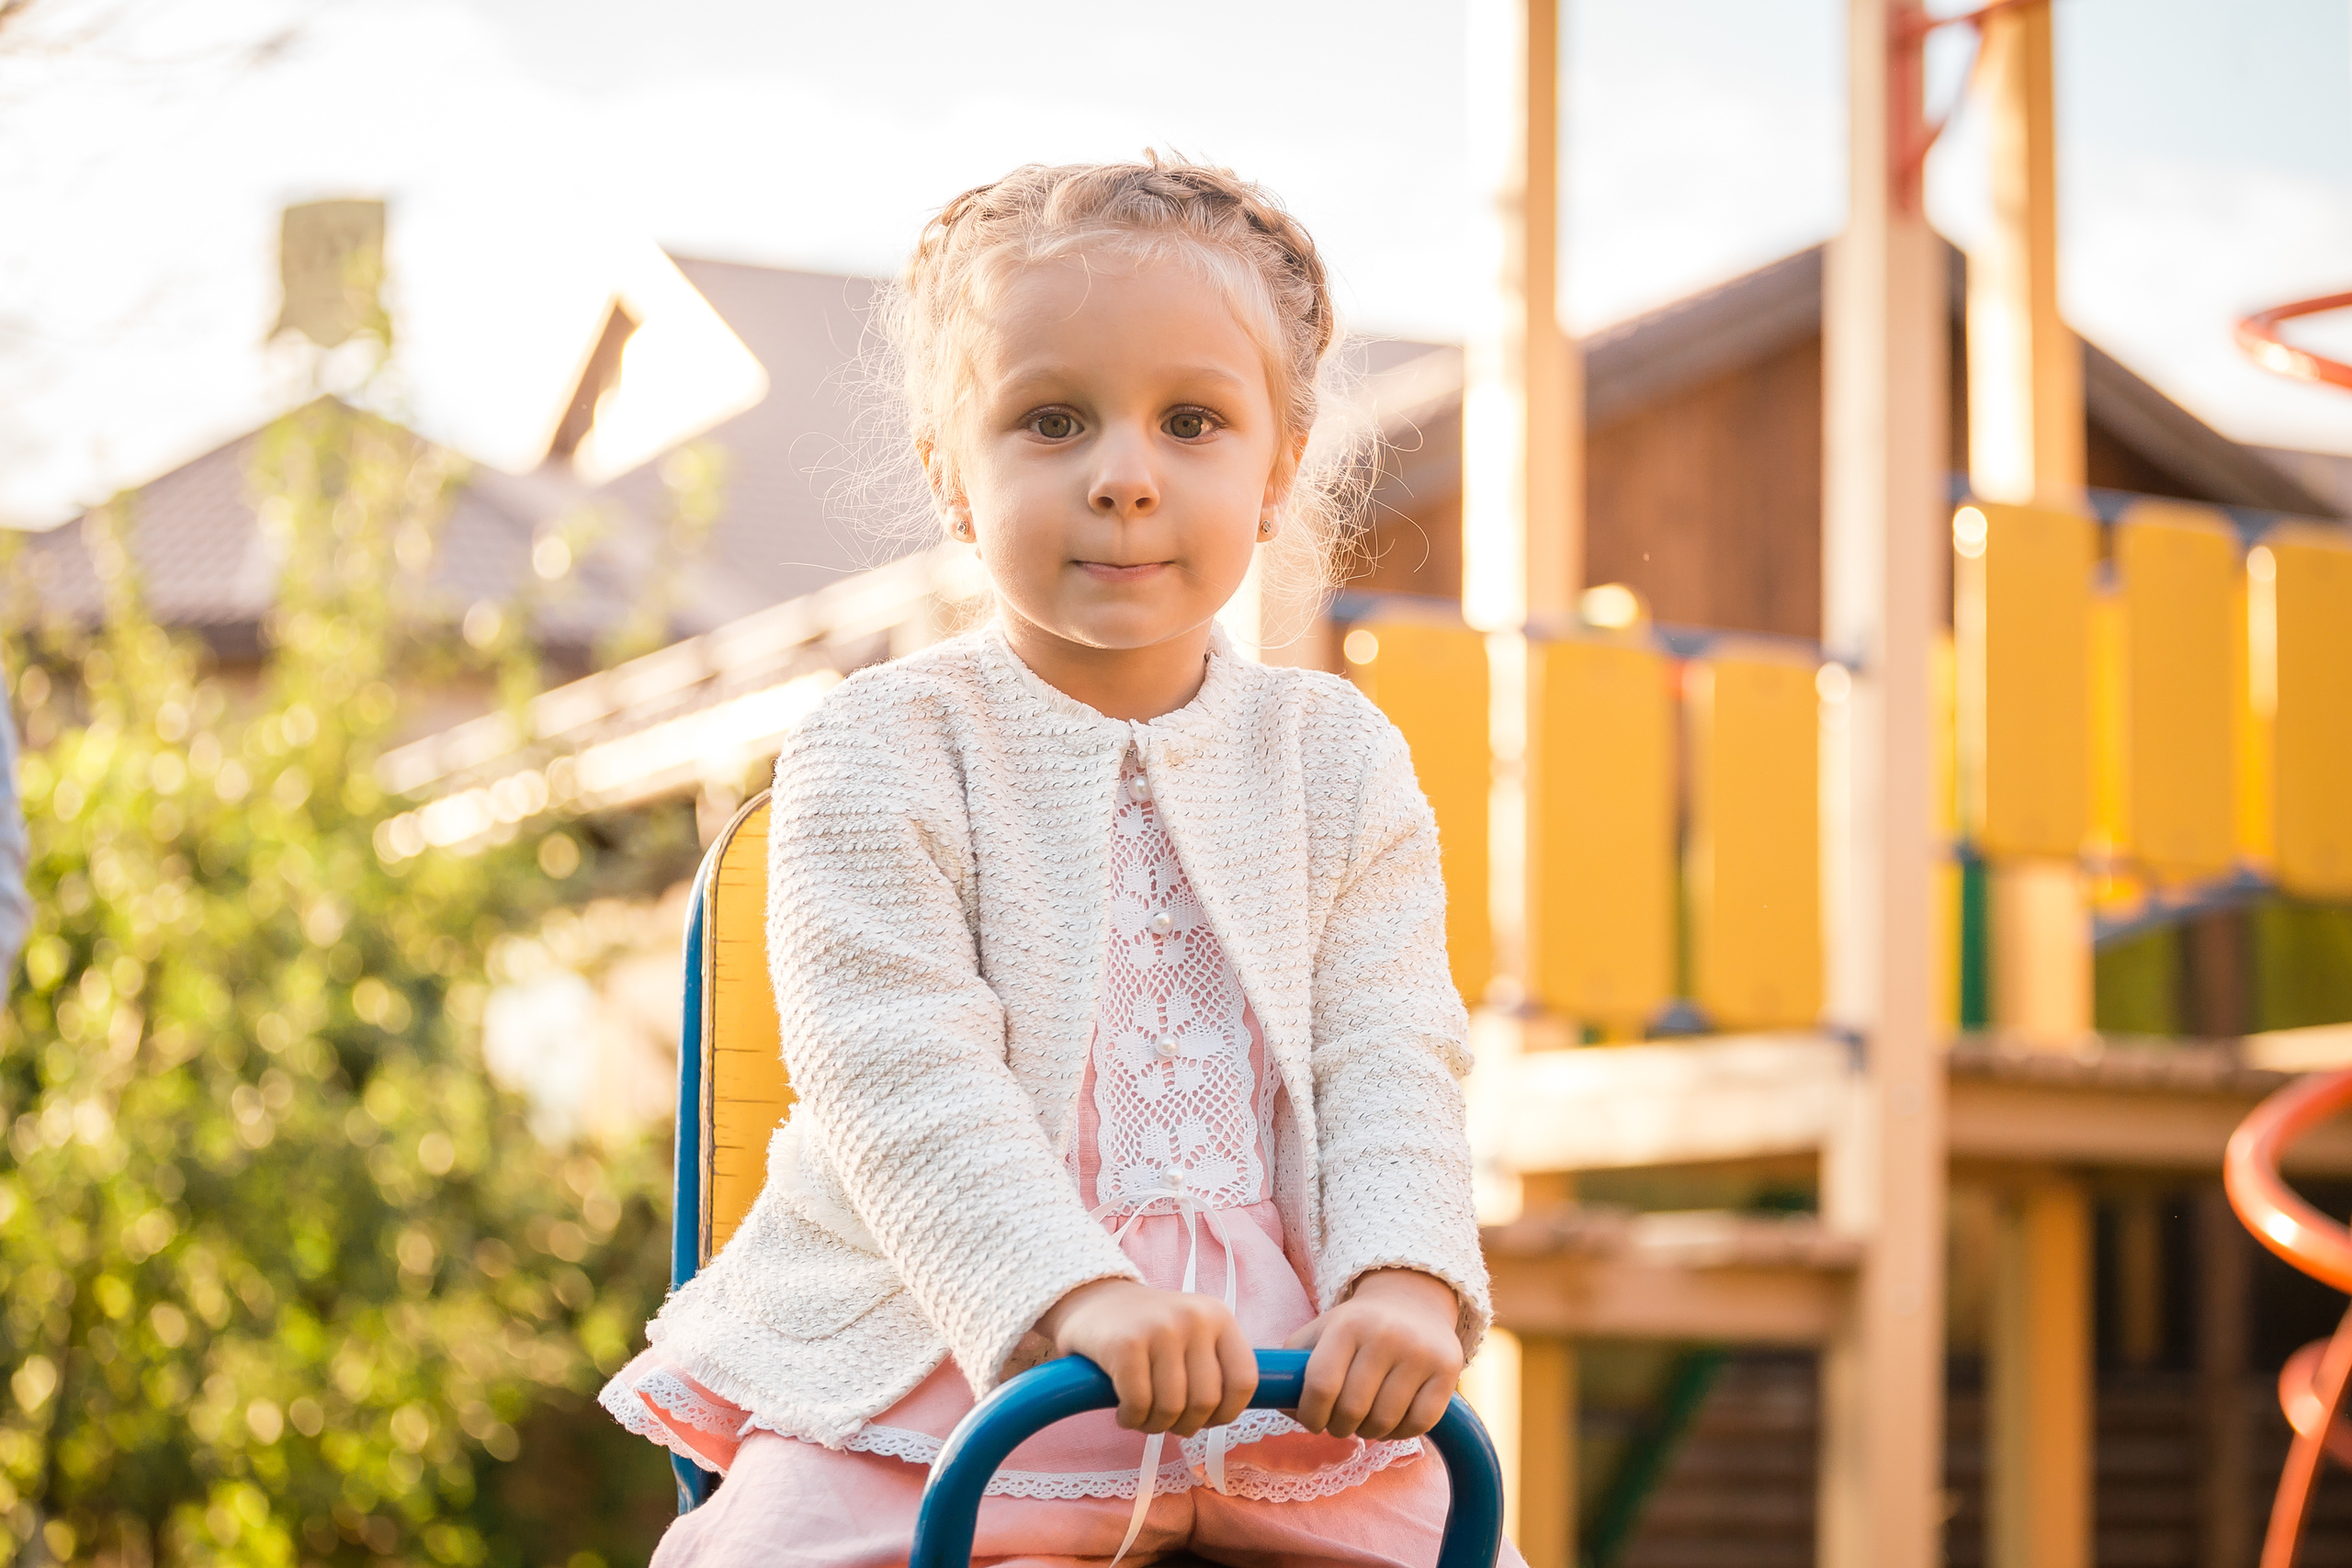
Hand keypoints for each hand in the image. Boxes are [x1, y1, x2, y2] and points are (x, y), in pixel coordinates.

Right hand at [1036, 1279, 1256, 1436]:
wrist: (1090, 1299)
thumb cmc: (1147, 1331)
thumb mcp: (1193, 1333)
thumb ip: (1215, 1365)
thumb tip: (1231, 1413)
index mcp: (1219, 1317)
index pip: (1245, 1381)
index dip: (1227, 1413)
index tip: (1205, 1419)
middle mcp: (1194, 1318)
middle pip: (1206, 1402)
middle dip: (1185, 1425)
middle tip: (1165, 1420)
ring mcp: (1159, 1329)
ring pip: (1172, 1409)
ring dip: (1155, 1425)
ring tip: (1143, 1415)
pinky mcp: (1125, 1344)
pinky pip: (1139, 1405)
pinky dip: (1131, 1419)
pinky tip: (1124, 1412)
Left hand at [1284, 1269, 1463, 1440]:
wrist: (1411, 1304)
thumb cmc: (1355, 1330)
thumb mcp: (1319, 1333)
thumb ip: (1291, 1368)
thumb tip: (1282, 1406)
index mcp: (1346, 1324)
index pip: (1321, 1386)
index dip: (1311, 1416)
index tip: (1313, 1421)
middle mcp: (1385, 1334)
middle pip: (1353, 1410)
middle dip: (1339, 1427)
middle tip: (1339, 1423)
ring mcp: (1420, 1351)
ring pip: (1385, 1422)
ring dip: (1369, 1432)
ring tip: (1364, 1420)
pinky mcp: (1448, 1368)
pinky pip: (1419, 1424)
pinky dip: (1400, 1433)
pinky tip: (1392, 1420)